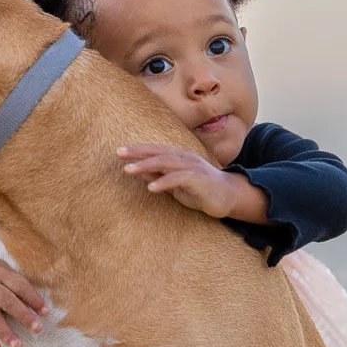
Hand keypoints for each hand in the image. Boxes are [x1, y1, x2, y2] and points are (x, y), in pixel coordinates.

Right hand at [0, 251, 47, 346]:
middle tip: (37, 328)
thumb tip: (38, 304)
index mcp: (1, 274)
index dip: (33, 299)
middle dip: (23, 316)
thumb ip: (18, 284)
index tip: (46, 312)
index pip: (20, 286)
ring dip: (5, 333)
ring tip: (17, 346)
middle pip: (7, 302)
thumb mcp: (3, 270)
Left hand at [117, 144, 267, 221]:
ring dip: (146, 165)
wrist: (228, 197)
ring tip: (128, 170)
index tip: (119, 152)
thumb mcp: (174, 184)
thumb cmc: (199, 190)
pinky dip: (164, 182)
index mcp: (179, 157)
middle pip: (158, 152)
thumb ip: (157, 176)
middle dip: (137, 152)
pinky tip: (152, 188)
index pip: (155, 150)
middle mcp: (185, 158)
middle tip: (119, 154)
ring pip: (166, 162)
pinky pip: (179, 179)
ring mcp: (193, 167)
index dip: (137, 149)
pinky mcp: (199, 180)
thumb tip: (137, 171)